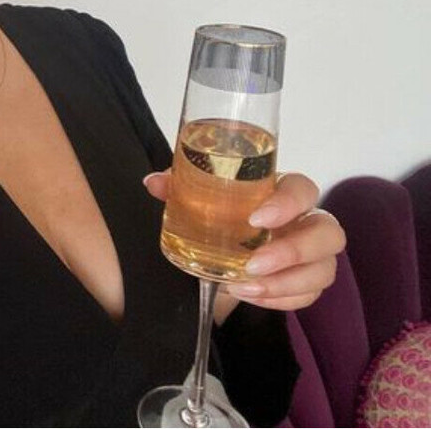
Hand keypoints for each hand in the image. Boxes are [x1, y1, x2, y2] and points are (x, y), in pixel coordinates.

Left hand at [143, 169, 346, 320]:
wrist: (226, 245)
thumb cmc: (222, 212)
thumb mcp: (199, 199)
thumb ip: (178, 187)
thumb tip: (152, 182)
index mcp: (284, 192)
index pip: (303, 189)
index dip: (288, 203)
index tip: (256, 218)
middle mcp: (308, 221)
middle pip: (329, 233)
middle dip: (293, 251)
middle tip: (252, 263)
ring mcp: (314, 254)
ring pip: (323, 270)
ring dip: (285, 283)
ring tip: (245, 287)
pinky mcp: (308, 281)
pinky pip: (309, 295)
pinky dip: (281, 300)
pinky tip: (250, 296)